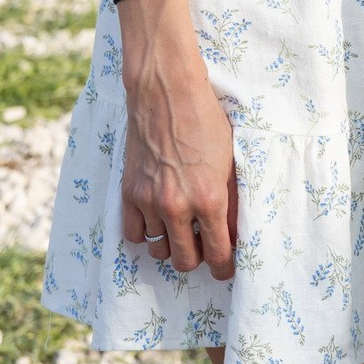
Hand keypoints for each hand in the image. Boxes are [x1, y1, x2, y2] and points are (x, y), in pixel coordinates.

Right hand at [120, 57, 239, 277]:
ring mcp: (149, 202)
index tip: (226, 268)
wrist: (167, 95)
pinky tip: (158, 221)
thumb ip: (232, 201)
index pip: (217, 254)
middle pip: (185, 260)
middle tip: (204, 248)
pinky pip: (134, 236)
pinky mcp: (129, 194)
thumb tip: (234, 234)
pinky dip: (147, 234)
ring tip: (182, 229)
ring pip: (159, 251)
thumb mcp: (232, 162)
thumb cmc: (207, 123)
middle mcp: (178, 206)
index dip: (224, 267)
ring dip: (172, 245)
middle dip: (197, 259)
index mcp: (210, 198)